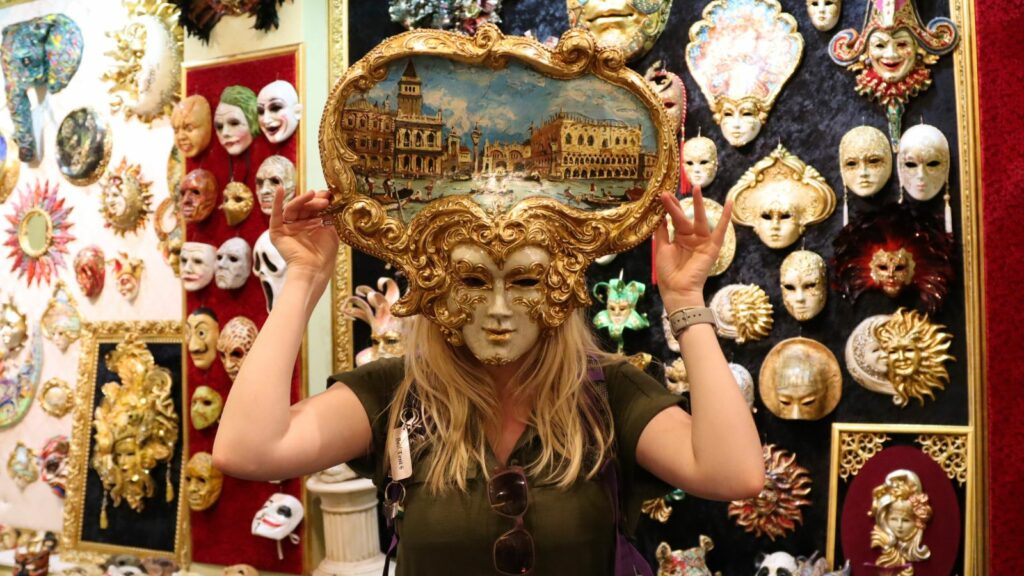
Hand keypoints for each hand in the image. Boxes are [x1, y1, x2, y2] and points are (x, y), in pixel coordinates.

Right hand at [269, 185, 338, 282]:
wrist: (314, 269)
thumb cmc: (324, 254)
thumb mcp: (330, 231)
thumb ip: (328, 216)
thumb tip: (329, 199)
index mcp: (310, 225)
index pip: (313, 207)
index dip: (319, 200)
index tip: (329, 195)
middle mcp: (298, 225)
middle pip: (303, 206)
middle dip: (314, 201)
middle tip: (324, 198)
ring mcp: (287, 228)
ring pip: (292, 208)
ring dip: (302, 200)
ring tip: (312, 195)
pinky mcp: (276, 232)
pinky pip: (275, 214)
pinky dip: (276, 201)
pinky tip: (280, 189)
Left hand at [654, 186, 731, 310]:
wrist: (678, 290)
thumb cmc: (668, 273)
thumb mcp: (661, 248)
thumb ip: (661, 231)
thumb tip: (659, 214)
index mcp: (678, 238)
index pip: (674, 219)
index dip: (669, 208)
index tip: (662, 195)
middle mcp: (691, 238)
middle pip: (684, 217)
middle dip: (676, 205)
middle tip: (667, 193)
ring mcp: (702, 241)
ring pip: (699, 219)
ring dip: (698, 204)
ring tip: (696, 188)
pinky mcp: (712, 247)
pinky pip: (720, 230)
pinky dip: (725, 217)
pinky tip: (729, 203)